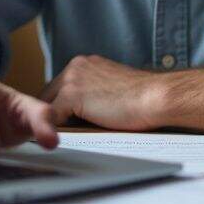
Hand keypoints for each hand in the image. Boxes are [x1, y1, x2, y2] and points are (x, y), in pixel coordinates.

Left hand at [42, 55, 165, 130]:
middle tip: (55, 132)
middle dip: (53, 113)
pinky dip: (52, 130)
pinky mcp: (71, 95)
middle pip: (49, 94)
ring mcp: (72, 79)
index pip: (60, 86)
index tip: (62, 121)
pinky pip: (51, 117)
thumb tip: (82, 113)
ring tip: (55, 138)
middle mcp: (76, 66)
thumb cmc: (142, 99)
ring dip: (52, 121)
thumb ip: (94, 93)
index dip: (60, 106)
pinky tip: (57, 140)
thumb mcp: (112, 88)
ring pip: (48, 105)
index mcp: (85, 63)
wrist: (155, 97)